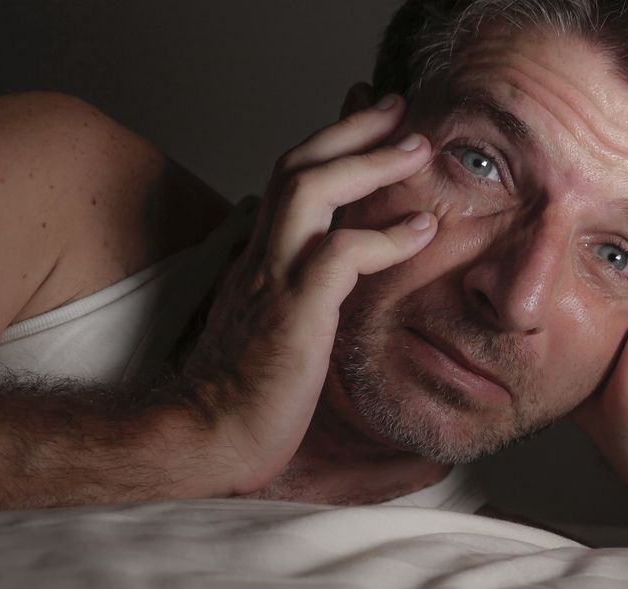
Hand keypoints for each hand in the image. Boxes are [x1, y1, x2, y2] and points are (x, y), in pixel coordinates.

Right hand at [183, 93, 435, 494]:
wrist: (206, 441)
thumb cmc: (241, 398)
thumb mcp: (273, 333)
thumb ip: (295, 299)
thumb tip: (327, 293)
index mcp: (259, 262)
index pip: (289, 183)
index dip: (327, 145)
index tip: (366, 122)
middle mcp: (262, 258)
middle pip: (298, 165)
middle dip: (350, 128)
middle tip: (396, 108)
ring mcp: (274, 281)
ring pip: (312, 190)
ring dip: (368, 162)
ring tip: (417, 147)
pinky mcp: (294, 313)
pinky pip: (341, 255)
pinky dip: (384, 237)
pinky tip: (421, 231)